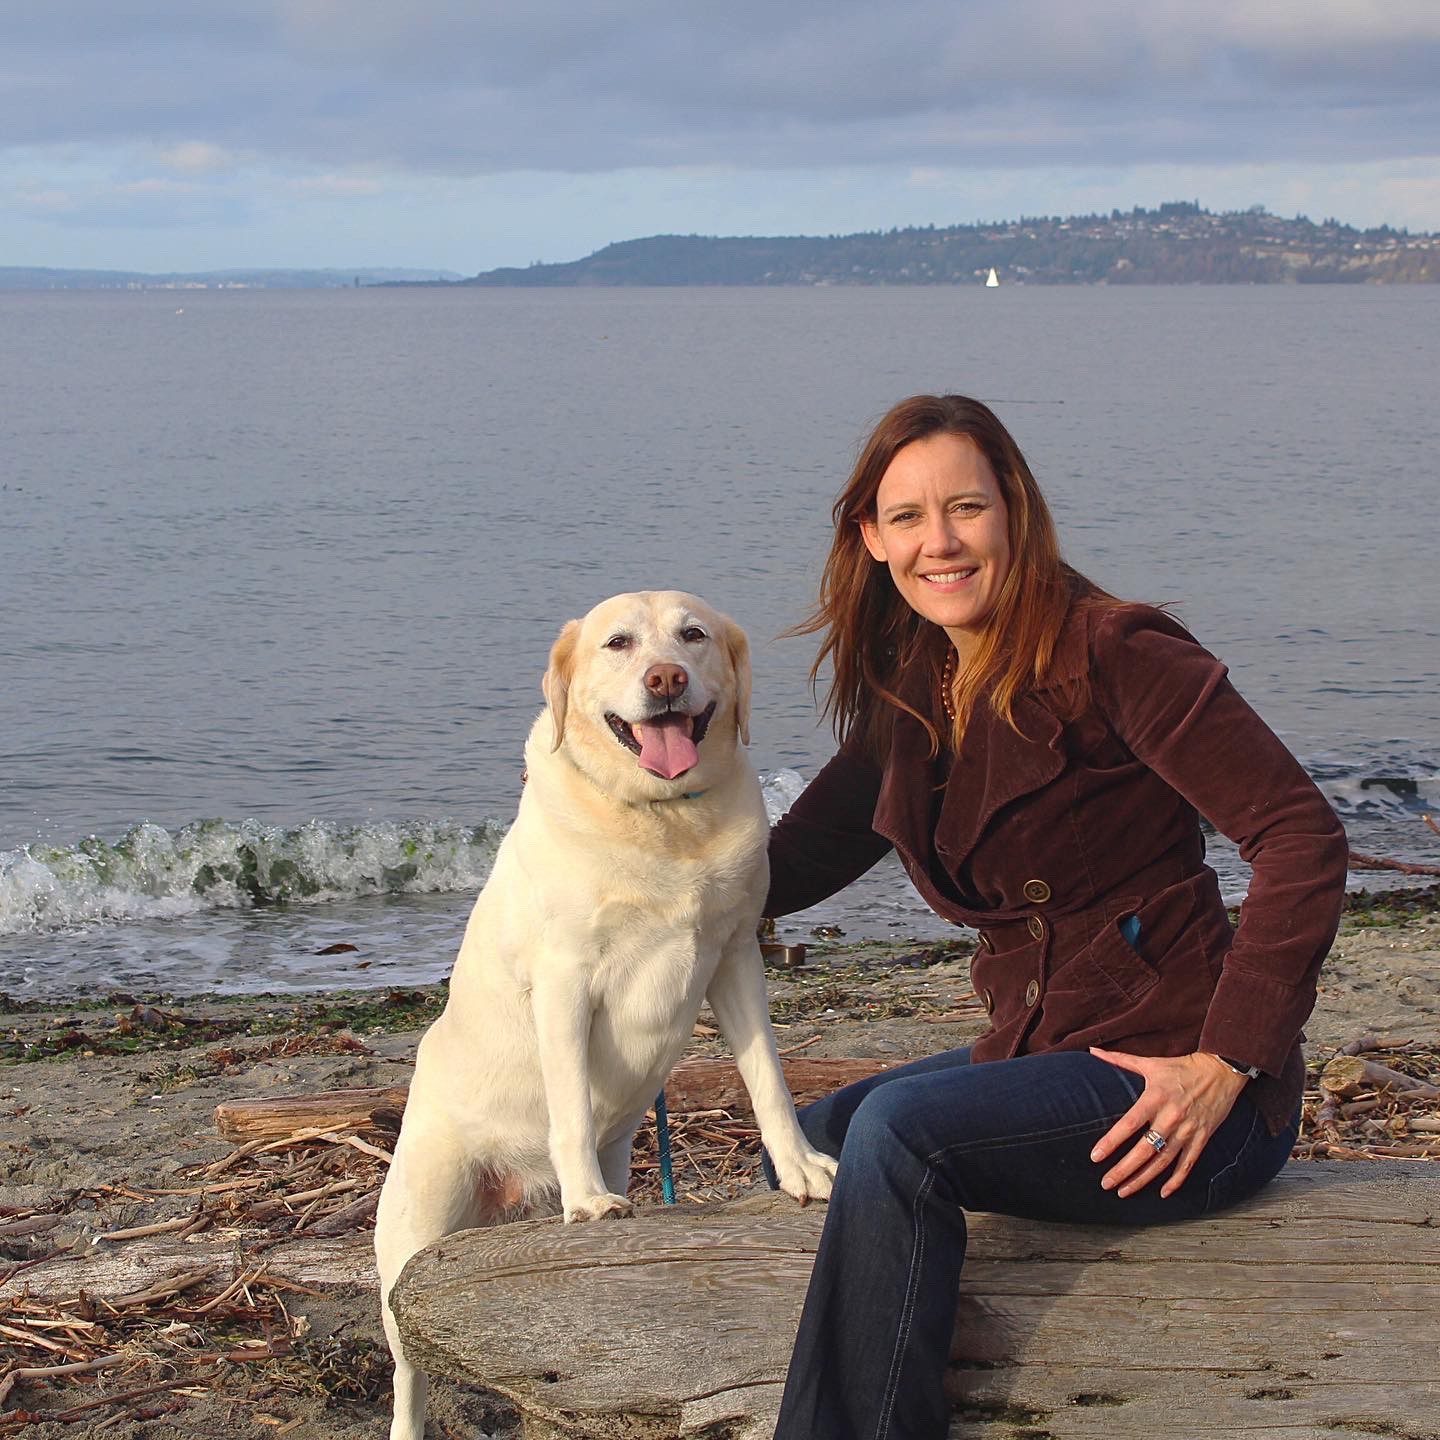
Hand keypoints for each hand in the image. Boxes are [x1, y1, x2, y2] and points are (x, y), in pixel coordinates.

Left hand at [1088, 1048, 1249, 1198]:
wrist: (1222, 1070)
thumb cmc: (1182, 1067)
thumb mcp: (1151, 1062)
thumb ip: (1120, 1059)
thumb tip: (1093, 1051)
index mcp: (1155, 1098)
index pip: (1129, 1124)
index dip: (1112, 1142)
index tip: (1095, 1156)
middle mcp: (1171, 1117)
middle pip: (1144, 1150)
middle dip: (1124, 1170)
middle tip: (1106, 1183)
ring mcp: (1188, 1130)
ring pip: (1163, 1162)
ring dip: (1143, 1179)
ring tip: (1125, 1191)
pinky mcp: (1202, 1138)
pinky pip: (1188, 1164)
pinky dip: (1176, 1180)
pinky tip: (1162, 1192)